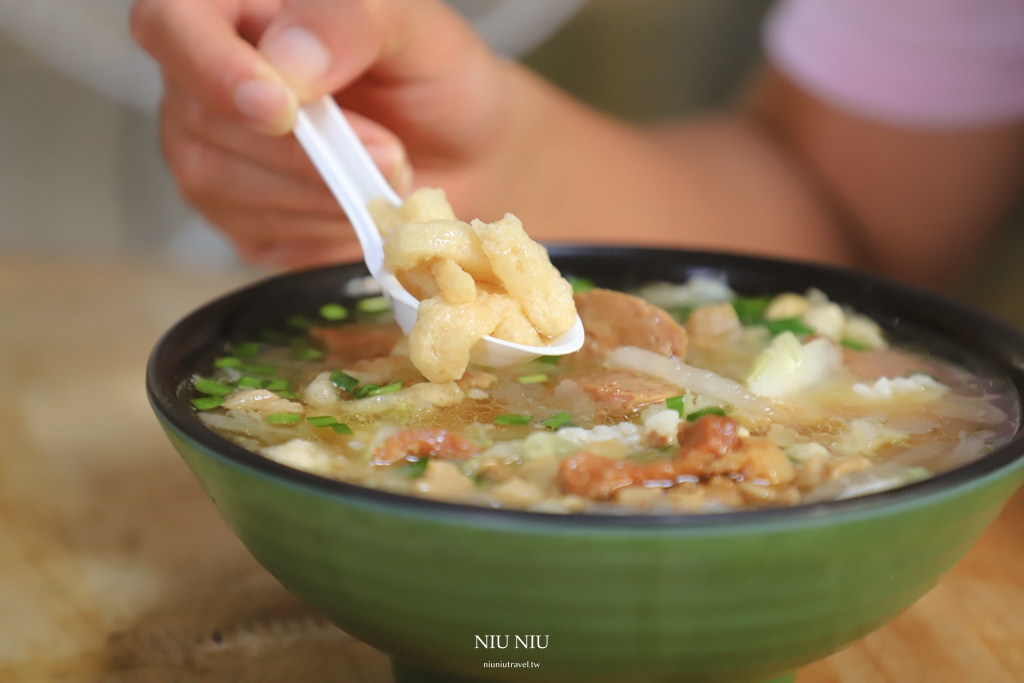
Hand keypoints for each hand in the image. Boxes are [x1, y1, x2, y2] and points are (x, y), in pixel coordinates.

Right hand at [131, 0, 517, 268]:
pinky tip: (361, 208)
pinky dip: (321, 228)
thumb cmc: (437, 81)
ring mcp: (217, 155)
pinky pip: (257, 235)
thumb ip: (351, 22)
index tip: (280, 109)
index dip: (212, 67)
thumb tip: (286, 64)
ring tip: (386, 175)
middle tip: (386, 153)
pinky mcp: (242, 220)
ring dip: (316, 193)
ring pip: (220, 184)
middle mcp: (209, 83)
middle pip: (200, 120)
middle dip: (301, 152)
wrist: (467, 158)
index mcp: (239, 14)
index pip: (170, 24)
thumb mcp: (416, 31)